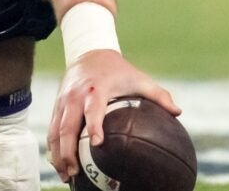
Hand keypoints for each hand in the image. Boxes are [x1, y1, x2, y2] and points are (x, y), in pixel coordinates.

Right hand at [46, 50, 179, 181]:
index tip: (98, 143)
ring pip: (55, 131)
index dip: (94, 125)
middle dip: (68, 150)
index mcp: (97, 88)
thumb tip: (177, 113)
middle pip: (67, 126)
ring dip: (58, 155)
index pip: (93, 108)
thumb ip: (159, 95)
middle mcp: (76, 95)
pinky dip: (53, 150)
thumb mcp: (138, 78)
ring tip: (67, 176)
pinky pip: (51, 130)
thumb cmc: (118, 70)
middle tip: (75, 172)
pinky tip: (60, 166)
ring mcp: (63, 102)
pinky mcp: (56, 106)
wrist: (90, 53)